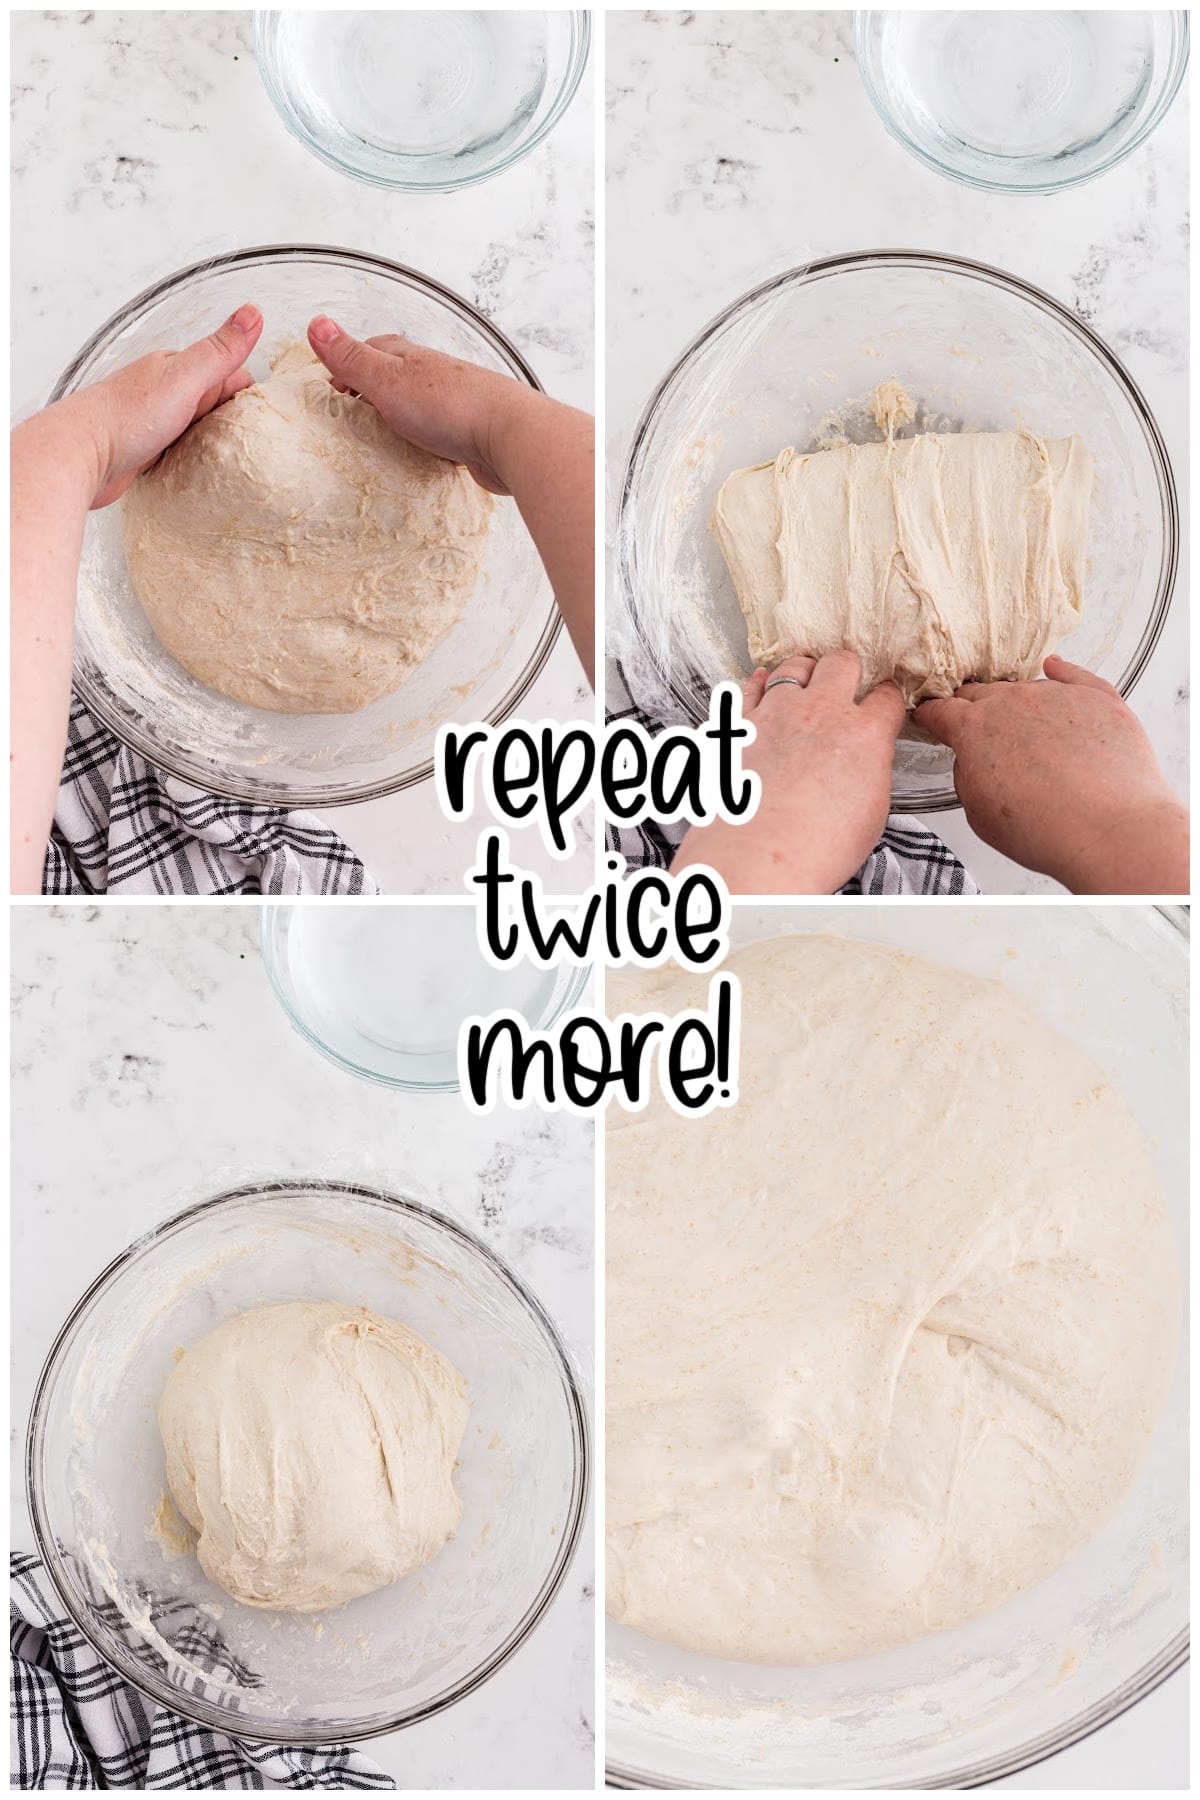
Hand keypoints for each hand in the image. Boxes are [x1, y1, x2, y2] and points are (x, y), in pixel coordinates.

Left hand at [23, 305, 264, 509]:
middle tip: (247, 446)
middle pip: (219, 403)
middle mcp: (167, 390)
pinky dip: (197, 460)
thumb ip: (220, 350)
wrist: (80, 456)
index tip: (259, 421)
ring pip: (203, 428)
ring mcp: (157, 420)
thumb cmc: (126, 418)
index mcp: (177, 366)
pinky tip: (203, 471)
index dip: (247, 397)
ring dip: (217, 443)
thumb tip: (253, 313)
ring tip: (230, 461)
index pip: (231, 374)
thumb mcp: (184, 378)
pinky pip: (186, 451)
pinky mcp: (149, 449)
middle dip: (236, 421)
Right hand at [307, 316, 521, 494]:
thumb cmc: (450, 407)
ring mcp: (455, 408)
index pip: (374, 350)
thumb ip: (353, 357)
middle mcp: (435, 378)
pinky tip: (416, 461)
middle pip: (397, 379)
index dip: (349, 364)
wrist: (510, 439)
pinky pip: (439, 441)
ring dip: (399, 421)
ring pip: (419, 411)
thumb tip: (316, 323)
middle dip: (374, 392)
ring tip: (378, 442)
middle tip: (351, 415)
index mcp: (412, 359)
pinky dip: (424, 447)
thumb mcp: (388, 380)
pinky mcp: (470, 440)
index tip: (331, 387)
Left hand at [673, 651, 905, 893]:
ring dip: (804, 671)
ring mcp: (777, 713)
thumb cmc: (811, 848)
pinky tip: (762, 682)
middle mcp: (821, 714)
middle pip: (842, 663)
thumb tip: (865, 765)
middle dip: (847, 670)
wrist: (757, 858)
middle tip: (845, 681)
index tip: (883, 702)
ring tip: (805, 679)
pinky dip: (759, 682)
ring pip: (795, 666)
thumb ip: (870, 773)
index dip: (887, 698)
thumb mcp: (870, 814)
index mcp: (864, 735)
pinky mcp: (741, 725)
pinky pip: (750, 687)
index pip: (886, 697)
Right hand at [915, 656, 1188, 893]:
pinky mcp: (1098, 699)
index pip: (941, 710)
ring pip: (1026, 688)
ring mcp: (1058, 695)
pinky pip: (1074, 675)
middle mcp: (1014, 701)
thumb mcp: (978, 813)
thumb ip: (967, 776)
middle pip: (982, 692)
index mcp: (974, 728)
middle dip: (972, 706)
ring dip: (1018, 701)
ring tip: (1023, 723)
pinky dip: (1061, 672)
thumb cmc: (1044, 827)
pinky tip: (1055, 669)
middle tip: (975, 724)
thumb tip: (974, 761)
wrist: (1108, 828)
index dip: (932, 715)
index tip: (930, 716)